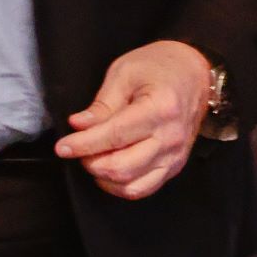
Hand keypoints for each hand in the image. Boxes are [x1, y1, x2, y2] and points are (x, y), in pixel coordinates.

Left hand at [55, 39, 211, 199]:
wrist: (194, 72)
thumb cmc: (159, 67)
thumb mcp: (125, 73)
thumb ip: (102, 104)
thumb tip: (78, 126)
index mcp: (160, 108)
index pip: (114, 136)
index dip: (83, 144)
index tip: (62, 146)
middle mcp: (171, 137)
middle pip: (120, 166)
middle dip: (90, 161)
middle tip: (77, 147)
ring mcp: (175, 155)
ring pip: (129, 184)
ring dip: (103, 176)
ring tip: (92, 157)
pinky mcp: (174, 166)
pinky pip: (143, 189)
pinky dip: (120, 186)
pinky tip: (108, 170)